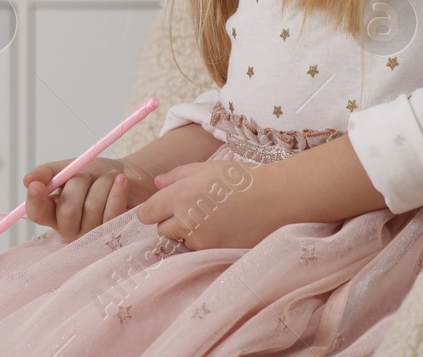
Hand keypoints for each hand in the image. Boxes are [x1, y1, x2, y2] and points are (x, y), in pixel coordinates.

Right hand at [23, 155, 158, 242]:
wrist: (129, 174)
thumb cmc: (98, 175)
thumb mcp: (72, 167)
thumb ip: (49, 172)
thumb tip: (28, 181)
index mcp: (54, 212)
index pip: (36, 213)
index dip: (34, 201)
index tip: (38, 186)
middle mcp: (69, 229)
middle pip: (67, 211)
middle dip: (79, 183)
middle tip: (89, 174)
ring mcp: (91, 236)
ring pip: (91, 208)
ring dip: (102, 184)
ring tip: (110, 177)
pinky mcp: (113, 235)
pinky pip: (111, 213)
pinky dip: (116, 190)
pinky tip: (121, 181)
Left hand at [134, 158, 287, 249]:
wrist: (276, 199)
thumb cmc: (242, 178)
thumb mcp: (207, 168)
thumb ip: (177, 176)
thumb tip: (157, 184)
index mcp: (181, 196)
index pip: (146, 214)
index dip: (152, 209)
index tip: (162, 205)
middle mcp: (186, 221)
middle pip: (161, 230)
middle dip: (170, 221)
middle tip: (192, 209)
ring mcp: (201, 241)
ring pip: (180, 241)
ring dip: (187, 233)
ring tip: (210, 218)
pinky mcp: (215, 253)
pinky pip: (198, 250)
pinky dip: (204, 241)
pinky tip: (221, 228)